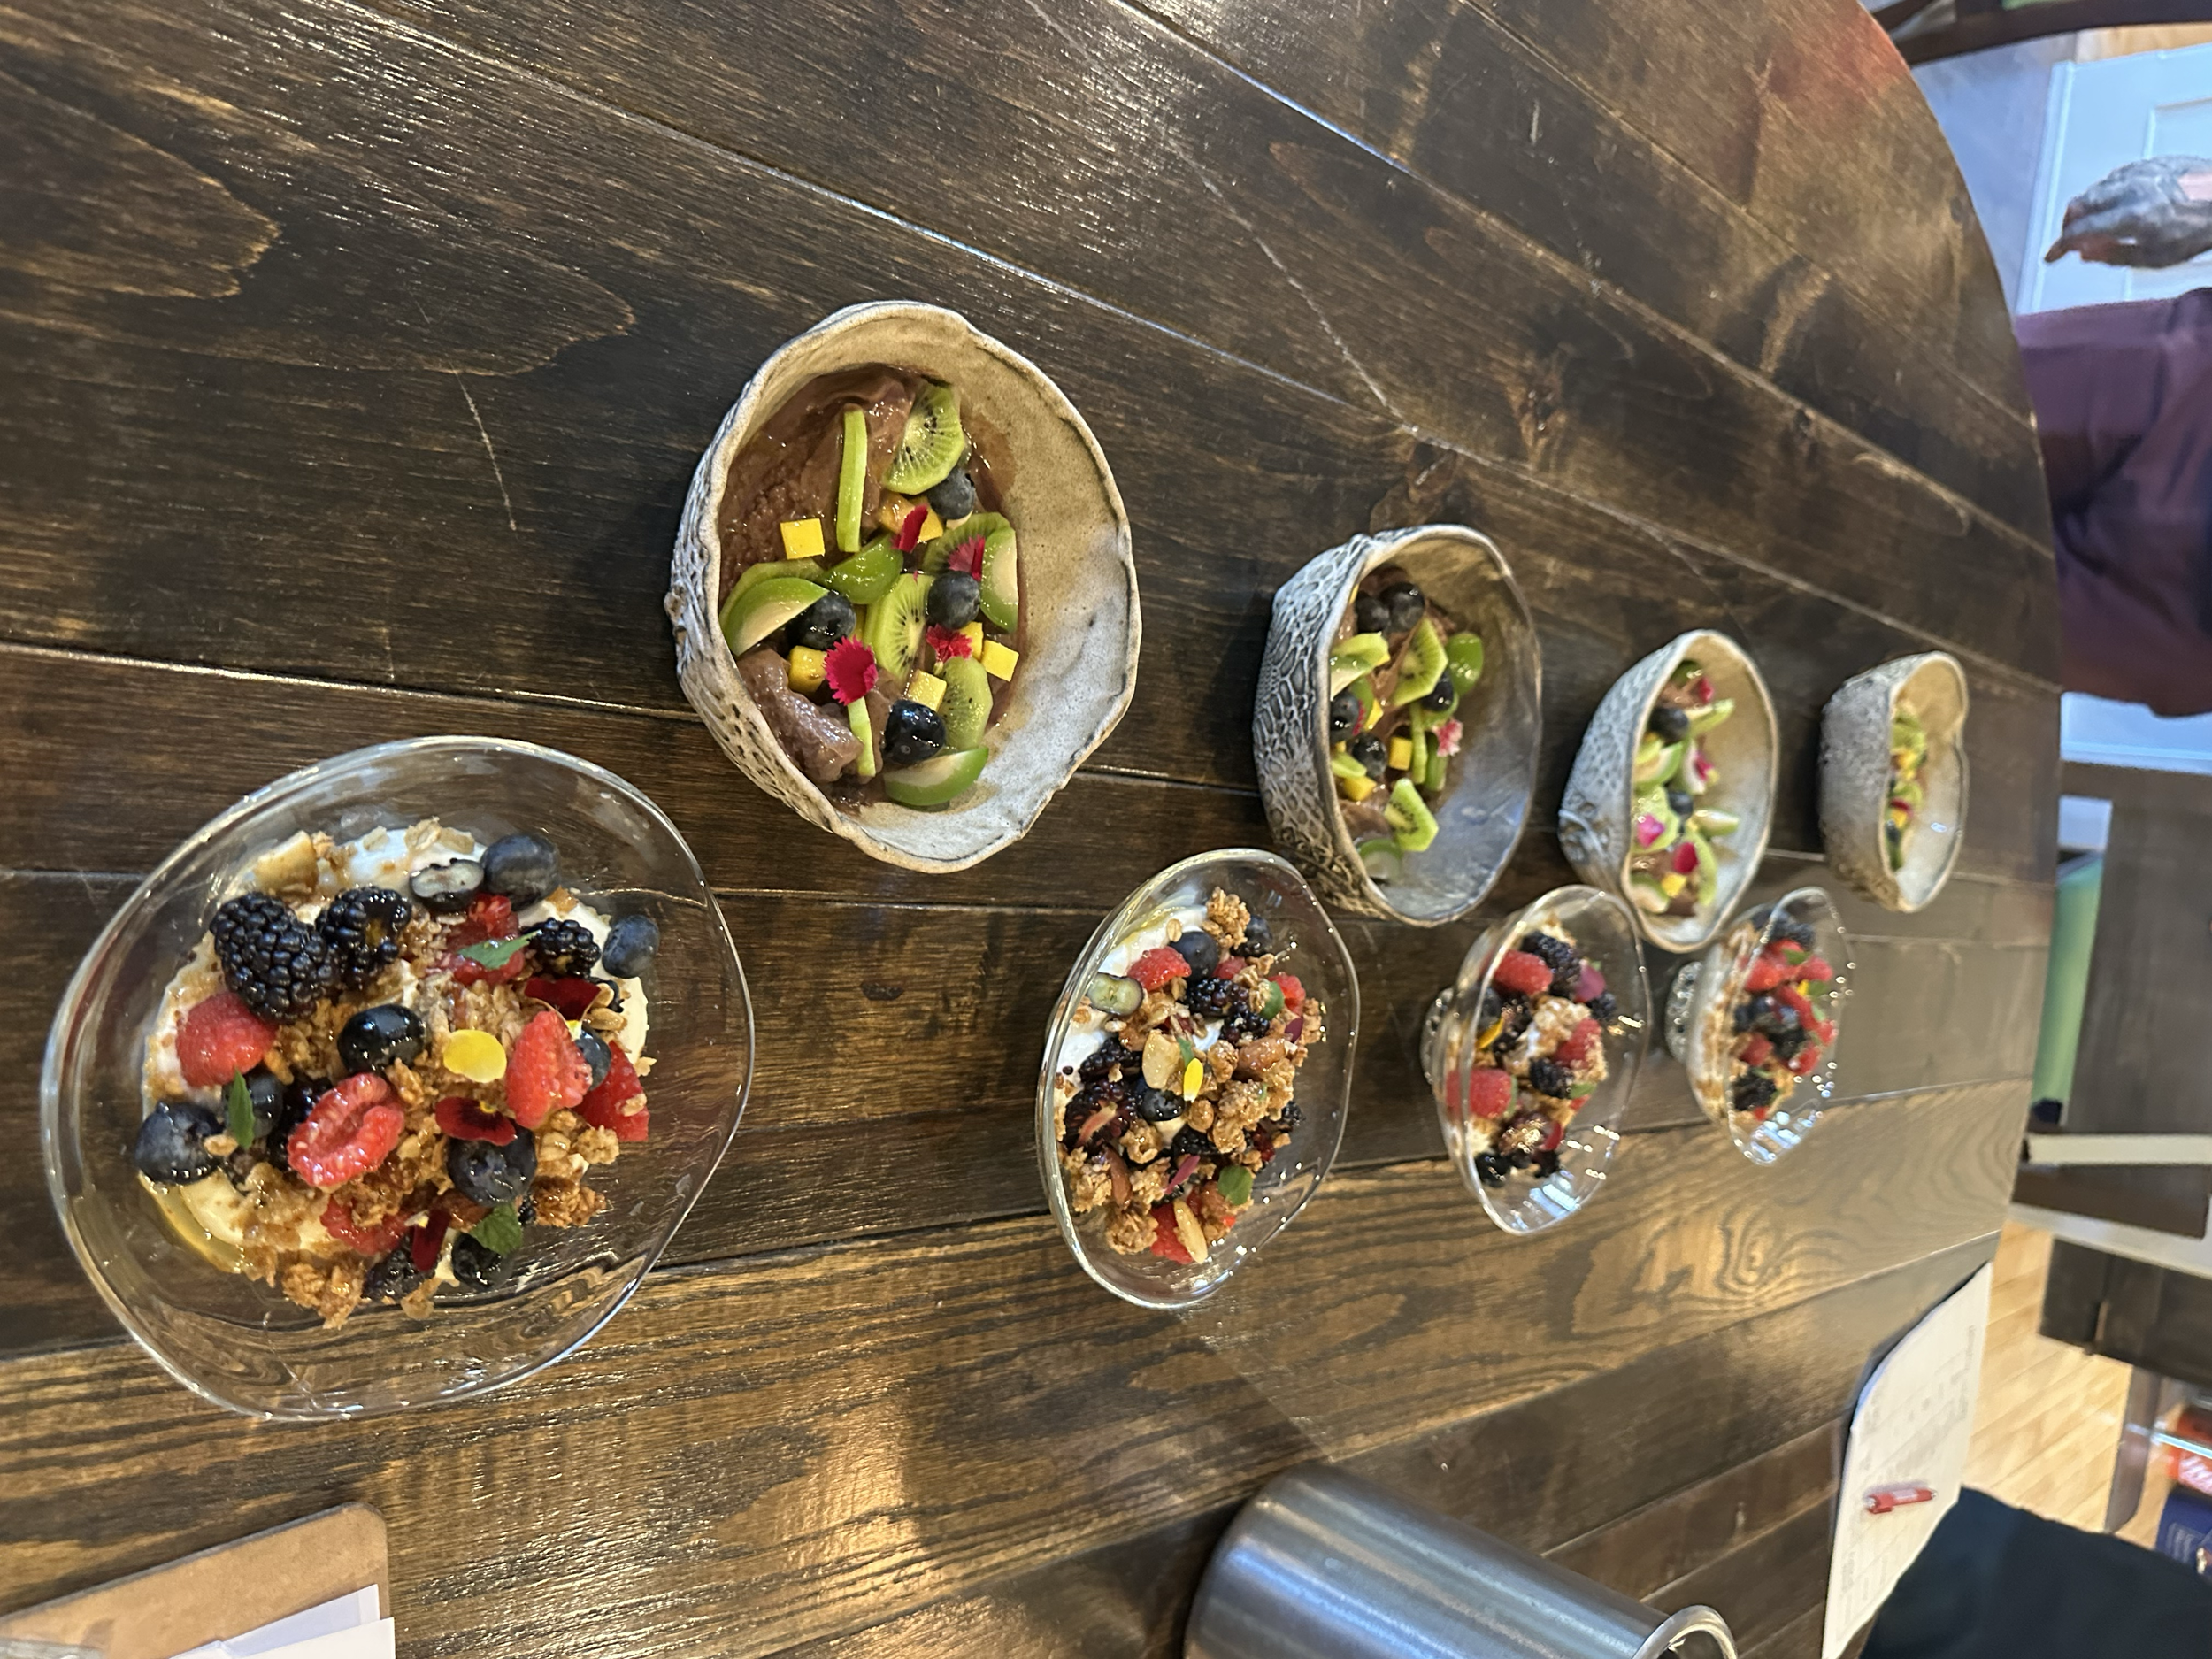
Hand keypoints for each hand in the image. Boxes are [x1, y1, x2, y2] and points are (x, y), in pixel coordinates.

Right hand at [2045, 156, 2211, 267]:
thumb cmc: (2198, 233)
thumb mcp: (2156, 257)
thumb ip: (2115, 255)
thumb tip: (2085, 254)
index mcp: (2134, 217)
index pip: (2081, 231)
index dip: (2060, 246)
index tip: (2051, 257)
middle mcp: (2134, 189)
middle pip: (2081, 203)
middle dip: (2070, 224)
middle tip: (2072, 239)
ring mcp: (2143, 172)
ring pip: (2096, 187)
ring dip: (2088, 207)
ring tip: (2094, 223)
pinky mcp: (2152, 162)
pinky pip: (2117, 176)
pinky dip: (2107, 192)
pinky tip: (2115, 204)